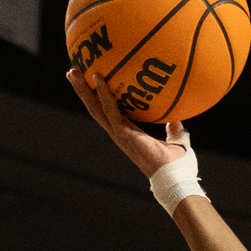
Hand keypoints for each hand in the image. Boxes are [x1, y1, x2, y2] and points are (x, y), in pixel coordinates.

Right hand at [66, 68, 189, 179]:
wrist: (175, 178)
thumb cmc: (176, 166)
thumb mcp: (176, 143)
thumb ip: (174, 131)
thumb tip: (177, 120)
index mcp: (128, 133)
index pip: (108, 113)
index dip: (98, 98)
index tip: (91, 82)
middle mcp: (119, 133)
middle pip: (95, 108)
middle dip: (83, 91)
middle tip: (73, 71)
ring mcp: (119, 134)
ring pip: (96, 108)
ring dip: (84, 90)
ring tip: (73, 71)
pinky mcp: (124, 134)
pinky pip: (111, 110)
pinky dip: (104, 94)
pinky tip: (99, 78)